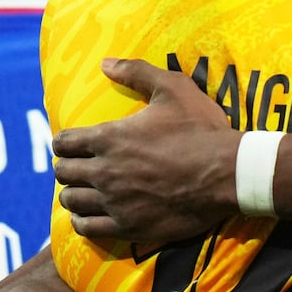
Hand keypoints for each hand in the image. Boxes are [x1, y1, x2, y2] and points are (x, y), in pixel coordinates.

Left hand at [53, 57, 239, 245]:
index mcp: (109, 138)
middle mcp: (105, 171)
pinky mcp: (128, 226)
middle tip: (79, 167)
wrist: (228, 174)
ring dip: (73, 194)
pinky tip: (88, 216)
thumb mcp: (174, 88)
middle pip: (63, 172)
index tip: (72, 144)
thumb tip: (105, 63)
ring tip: (83, 191)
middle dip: (67, 167)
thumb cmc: (201, 129)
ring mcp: (115, 202)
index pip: (63, 143)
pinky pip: (87, 228)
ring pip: (71, 201)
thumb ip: (137, 72)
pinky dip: (82, 221)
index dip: (64, 142)